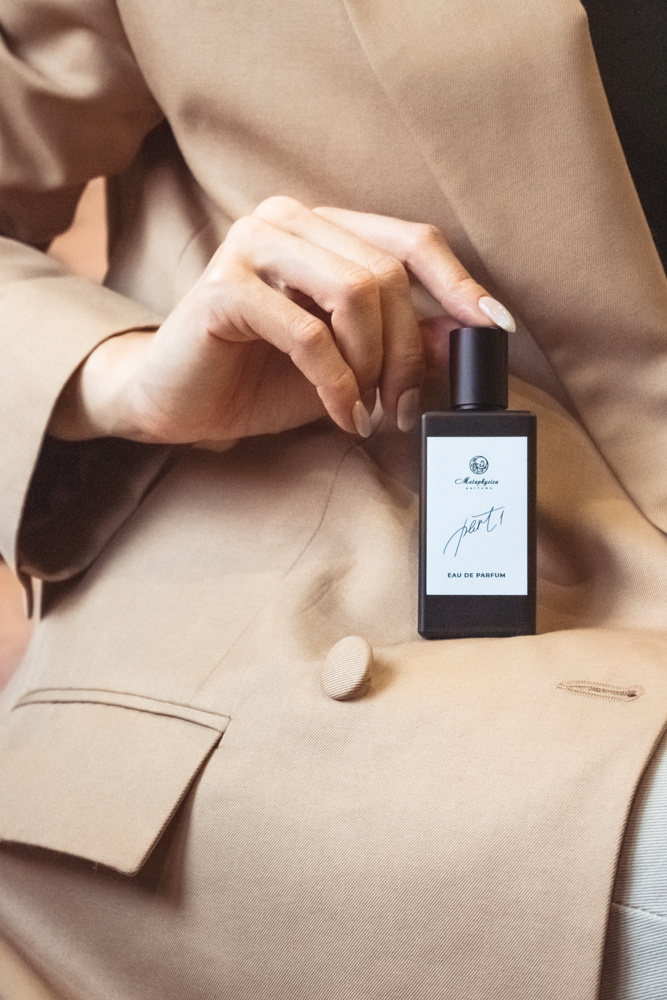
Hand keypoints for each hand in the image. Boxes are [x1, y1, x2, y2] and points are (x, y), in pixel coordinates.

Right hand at [49, 197, 514, 443]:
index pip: (409, 241)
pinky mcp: (224, 288)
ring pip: (354, 292)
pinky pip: (308, 333)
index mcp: (321, 228)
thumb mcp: (349, 363)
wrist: (177, 402)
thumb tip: (469, 334)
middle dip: (407, 352)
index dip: (459, 284)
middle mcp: (287, 222)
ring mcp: (251, 246)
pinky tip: (340, 414)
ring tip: (368, 410)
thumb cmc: (260, 378)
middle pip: (386, 274)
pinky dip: (337, 383)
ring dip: (374, 365)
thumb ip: (402, 343)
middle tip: (402, 407)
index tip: (495, 328)